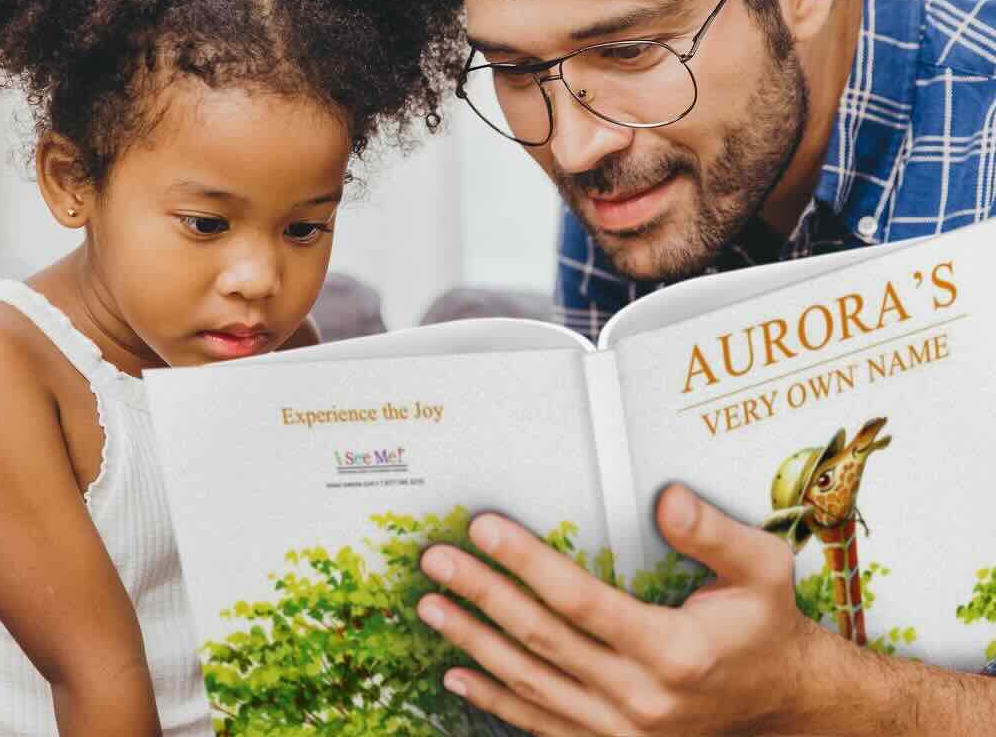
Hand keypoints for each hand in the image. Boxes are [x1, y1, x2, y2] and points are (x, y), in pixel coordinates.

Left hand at [416, 483, 822, 735]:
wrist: (781, 701)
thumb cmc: (765, 625)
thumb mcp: (762, 569)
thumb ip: (713, 533)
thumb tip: (666, 499)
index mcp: (672, 650)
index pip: (579, 600)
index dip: (526, 561)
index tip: (483, 528)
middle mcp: (640, 698)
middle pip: (540, 638)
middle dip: (482, 594)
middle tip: (436, 560)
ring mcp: (621, 730)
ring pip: (530, 683)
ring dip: (474, 643)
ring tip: (431, 605)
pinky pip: (540, 724)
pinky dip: (494, 701)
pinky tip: (458, 675)